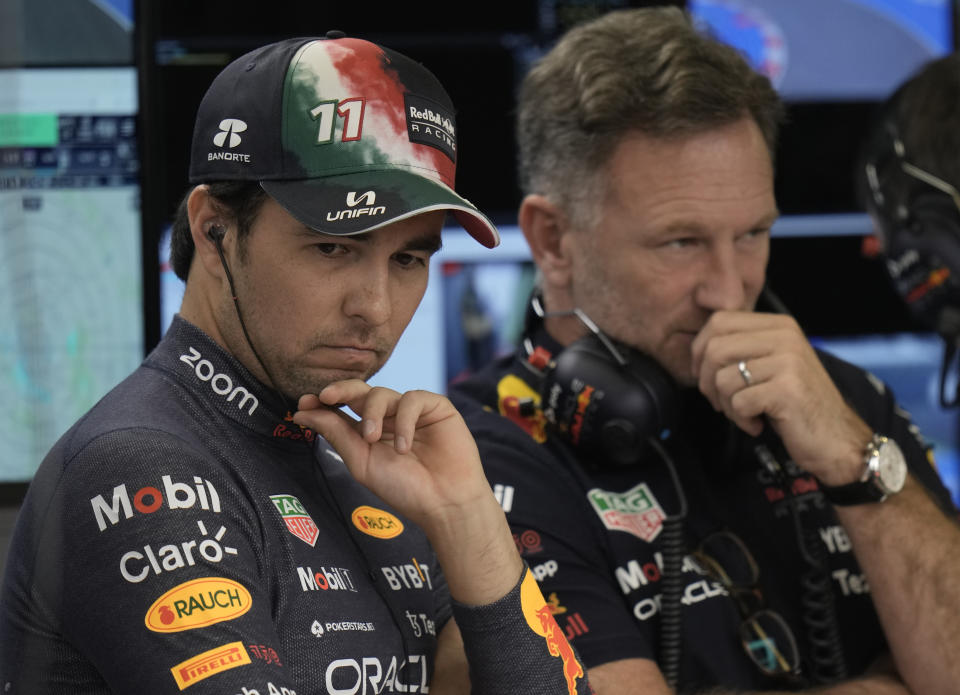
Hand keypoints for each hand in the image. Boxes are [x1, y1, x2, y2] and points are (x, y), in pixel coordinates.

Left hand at [292, 380, 521, 603]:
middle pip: (360, 391)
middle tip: (327, 397)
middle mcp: (389, 417)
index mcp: (369, 430)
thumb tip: (303, 412)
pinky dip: (403, 420)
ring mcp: (412, 411)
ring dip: (372, 414)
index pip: (344, 407)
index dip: (324, 401)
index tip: (304, 402)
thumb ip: (337, 435)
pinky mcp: (436, 407)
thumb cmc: (405, 489)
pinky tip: (404, 446)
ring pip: (383, 393)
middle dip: (341, 390)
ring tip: (373, 439)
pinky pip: (412, 399)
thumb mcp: (362, 463)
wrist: (444, 503)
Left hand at [691, 311, 871, 484]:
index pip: (719, 321)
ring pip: (723, 379)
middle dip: (708, 383)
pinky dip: (742, 420)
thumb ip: (741, 350)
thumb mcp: (769, 366)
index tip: (706, 376)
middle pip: (715, 349)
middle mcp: (785, 337)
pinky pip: (739, 402)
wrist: (838, 440)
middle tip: (723, 403)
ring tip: (747, 414)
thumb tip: (696, 350)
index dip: (700, 351)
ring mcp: (789, 361)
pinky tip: (759, 424)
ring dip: (726, 405)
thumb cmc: (795, 405)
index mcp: (779, 326)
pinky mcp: (788, 389)